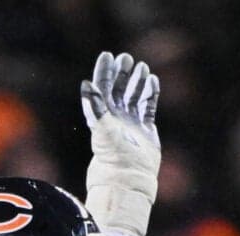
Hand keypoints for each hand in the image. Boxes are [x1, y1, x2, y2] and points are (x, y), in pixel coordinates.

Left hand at [81, 51, 160, 235]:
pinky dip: (151, 93)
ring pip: (134, 96)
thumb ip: (95, 106)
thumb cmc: (113, 156)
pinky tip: (152, 81)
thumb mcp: (102, 128)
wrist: (130, 177)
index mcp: (103, 116)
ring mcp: (131, 124)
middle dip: (122, 73)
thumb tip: (87, 84)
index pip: (102, 88)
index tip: (108, 55)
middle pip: (118, 89)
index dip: (104, 71)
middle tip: (126, 58)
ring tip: (142, 67)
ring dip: (137, 81)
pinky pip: (148, 107)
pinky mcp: (146, 130)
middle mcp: (116, 119)